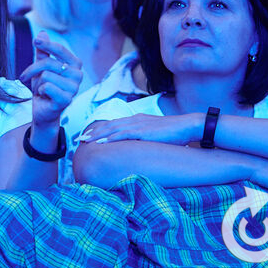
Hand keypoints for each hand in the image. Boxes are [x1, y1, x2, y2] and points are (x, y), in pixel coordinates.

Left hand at [18, 32, 80, 125]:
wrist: (43, 110)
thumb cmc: (44, 86)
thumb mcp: (41, 67)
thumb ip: (43, 52)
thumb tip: (42, 33)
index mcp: (74, 64)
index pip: (60, 49)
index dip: (47, 44)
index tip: (35, 41)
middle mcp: (78, 75)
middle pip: (48, 63)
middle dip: (33, 69)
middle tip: (26, 76)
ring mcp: (74, 88)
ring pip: (46, 76)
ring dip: (37, 83)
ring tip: (42, 89)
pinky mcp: (67, 99)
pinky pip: (47, 87)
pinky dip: (40, 91)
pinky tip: (44, 96)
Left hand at [77, 113, 197, 146]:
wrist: (187, 126)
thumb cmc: (174, 133)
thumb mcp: (155, 134)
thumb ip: (144, 138)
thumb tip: (137, 147)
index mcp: (137, 119)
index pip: (113, 124)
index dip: (99, 129)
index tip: (88, 135)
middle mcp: (134, 120)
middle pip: (109, 125)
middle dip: (93, 131)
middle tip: (79, 138)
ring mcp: (138, 125)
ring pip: (112, 129)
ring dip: (97, 135)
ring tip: (85, 140)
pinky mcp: (143, 132)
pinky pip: (123, 135)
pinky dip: (111, 138)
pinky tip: (102, 142)